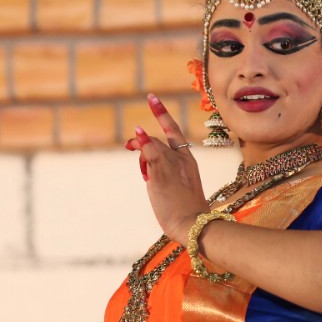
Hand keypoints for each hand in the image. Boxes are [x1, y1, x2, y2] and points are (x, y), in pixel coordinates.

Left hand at [124, 94, 209, 243]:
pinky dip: (141, 143)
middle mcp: (181, 158)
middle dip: (142, 144)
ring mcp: (171, 163)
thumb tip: (146, 166)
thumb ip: (165, 172)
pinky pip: (148, 152)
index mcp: (189, 160)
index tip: (152, 98)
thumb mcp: (180, 186)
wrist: (192, 223)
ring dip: (141, 156)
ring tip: (147, 177)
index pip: (174, 131)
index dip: (161, 114)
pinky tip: (135, 138)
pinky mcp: (161, 171)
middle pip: (157, 141)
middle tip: (129, 146)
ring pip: (151, 147)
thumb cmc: (186, 211)